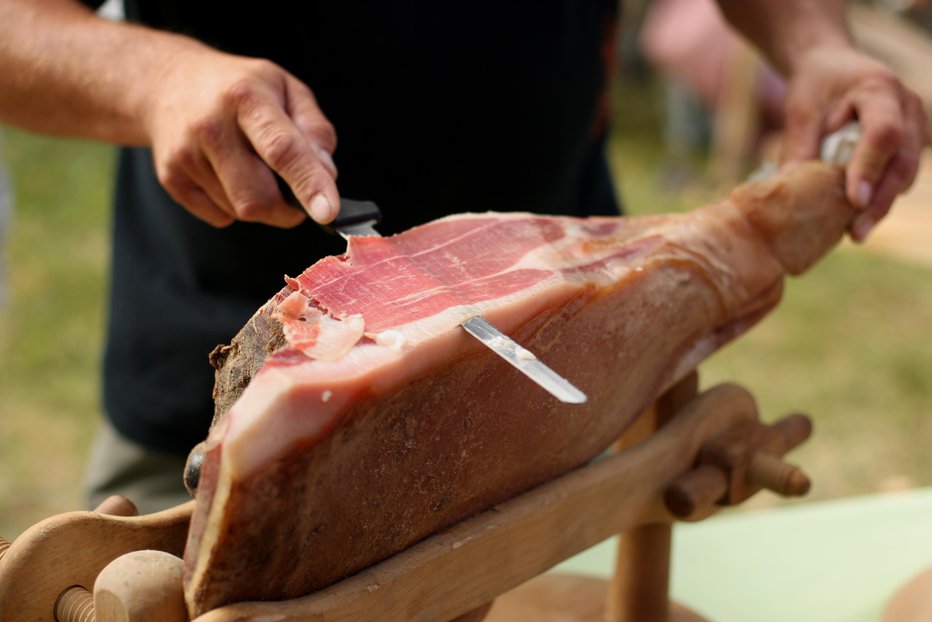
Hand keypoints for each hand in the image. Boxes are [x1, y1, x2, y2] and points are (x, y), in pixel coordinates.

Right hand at [141, 43, 338, 227]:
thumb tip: (326, 172)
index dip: (308, 183)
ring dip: (261, 204)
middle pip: (259, 197)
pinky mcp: (170, 178)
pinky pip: (219, 217)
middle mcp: (210, 125)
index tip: (328, 211)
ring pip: (241, 211)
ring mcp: (185, 154)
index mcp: (246, 97)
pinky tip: (228, 175)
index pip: (281, 149)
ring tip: (251, 168)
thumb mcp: (286, 88)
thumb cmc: (237, 87)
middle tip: (294, 192)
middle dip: (287, 208)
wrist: (167, 82)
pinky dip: (234, 207)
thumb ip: (314, 128)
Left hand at [780, 45, 928, 240]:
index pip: (883, 133)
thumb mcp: (800, 113)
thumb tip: (789, 195)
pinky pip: (900, 174)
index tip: (854, 202)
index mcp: (879, 89)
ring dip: (882, 203)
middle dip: (880, 200)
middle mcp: (908, 105)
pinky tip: (858, 217)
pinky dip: (881, 195)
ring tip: (855, 232)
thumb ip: (800, 150)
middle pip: (903, 160)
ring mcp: (916, 124)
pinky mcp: (912, 142)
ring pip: (907, 172)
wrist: (832, 67)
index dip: (870, 168)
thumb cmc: (814, 88)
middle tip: (856, 233)